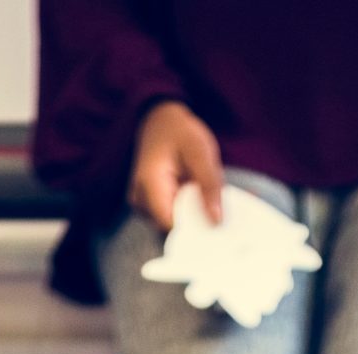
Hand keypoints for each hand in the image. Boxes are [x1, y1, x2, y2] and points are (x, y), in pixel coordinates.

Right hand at [131, 100, 224, 233]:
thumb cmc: (180, 132)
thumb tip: (216, 221)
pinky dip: (185, 212)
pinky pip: (169, 218)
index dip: (195, 229)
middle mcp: (140, 199)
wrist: (161, 121)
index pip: (170, 224)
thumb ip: (209, 186)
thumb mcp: (201, 152)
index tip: (218, 227)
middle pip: (170, 228)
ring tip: (204, 198)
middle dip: (195, 223)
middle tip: (217, 210)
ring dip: (191, 216)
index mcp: (149, 184)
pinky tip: (195, 200)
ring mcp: (142, 205)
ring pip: (171, 225)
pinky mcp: (148, 206)